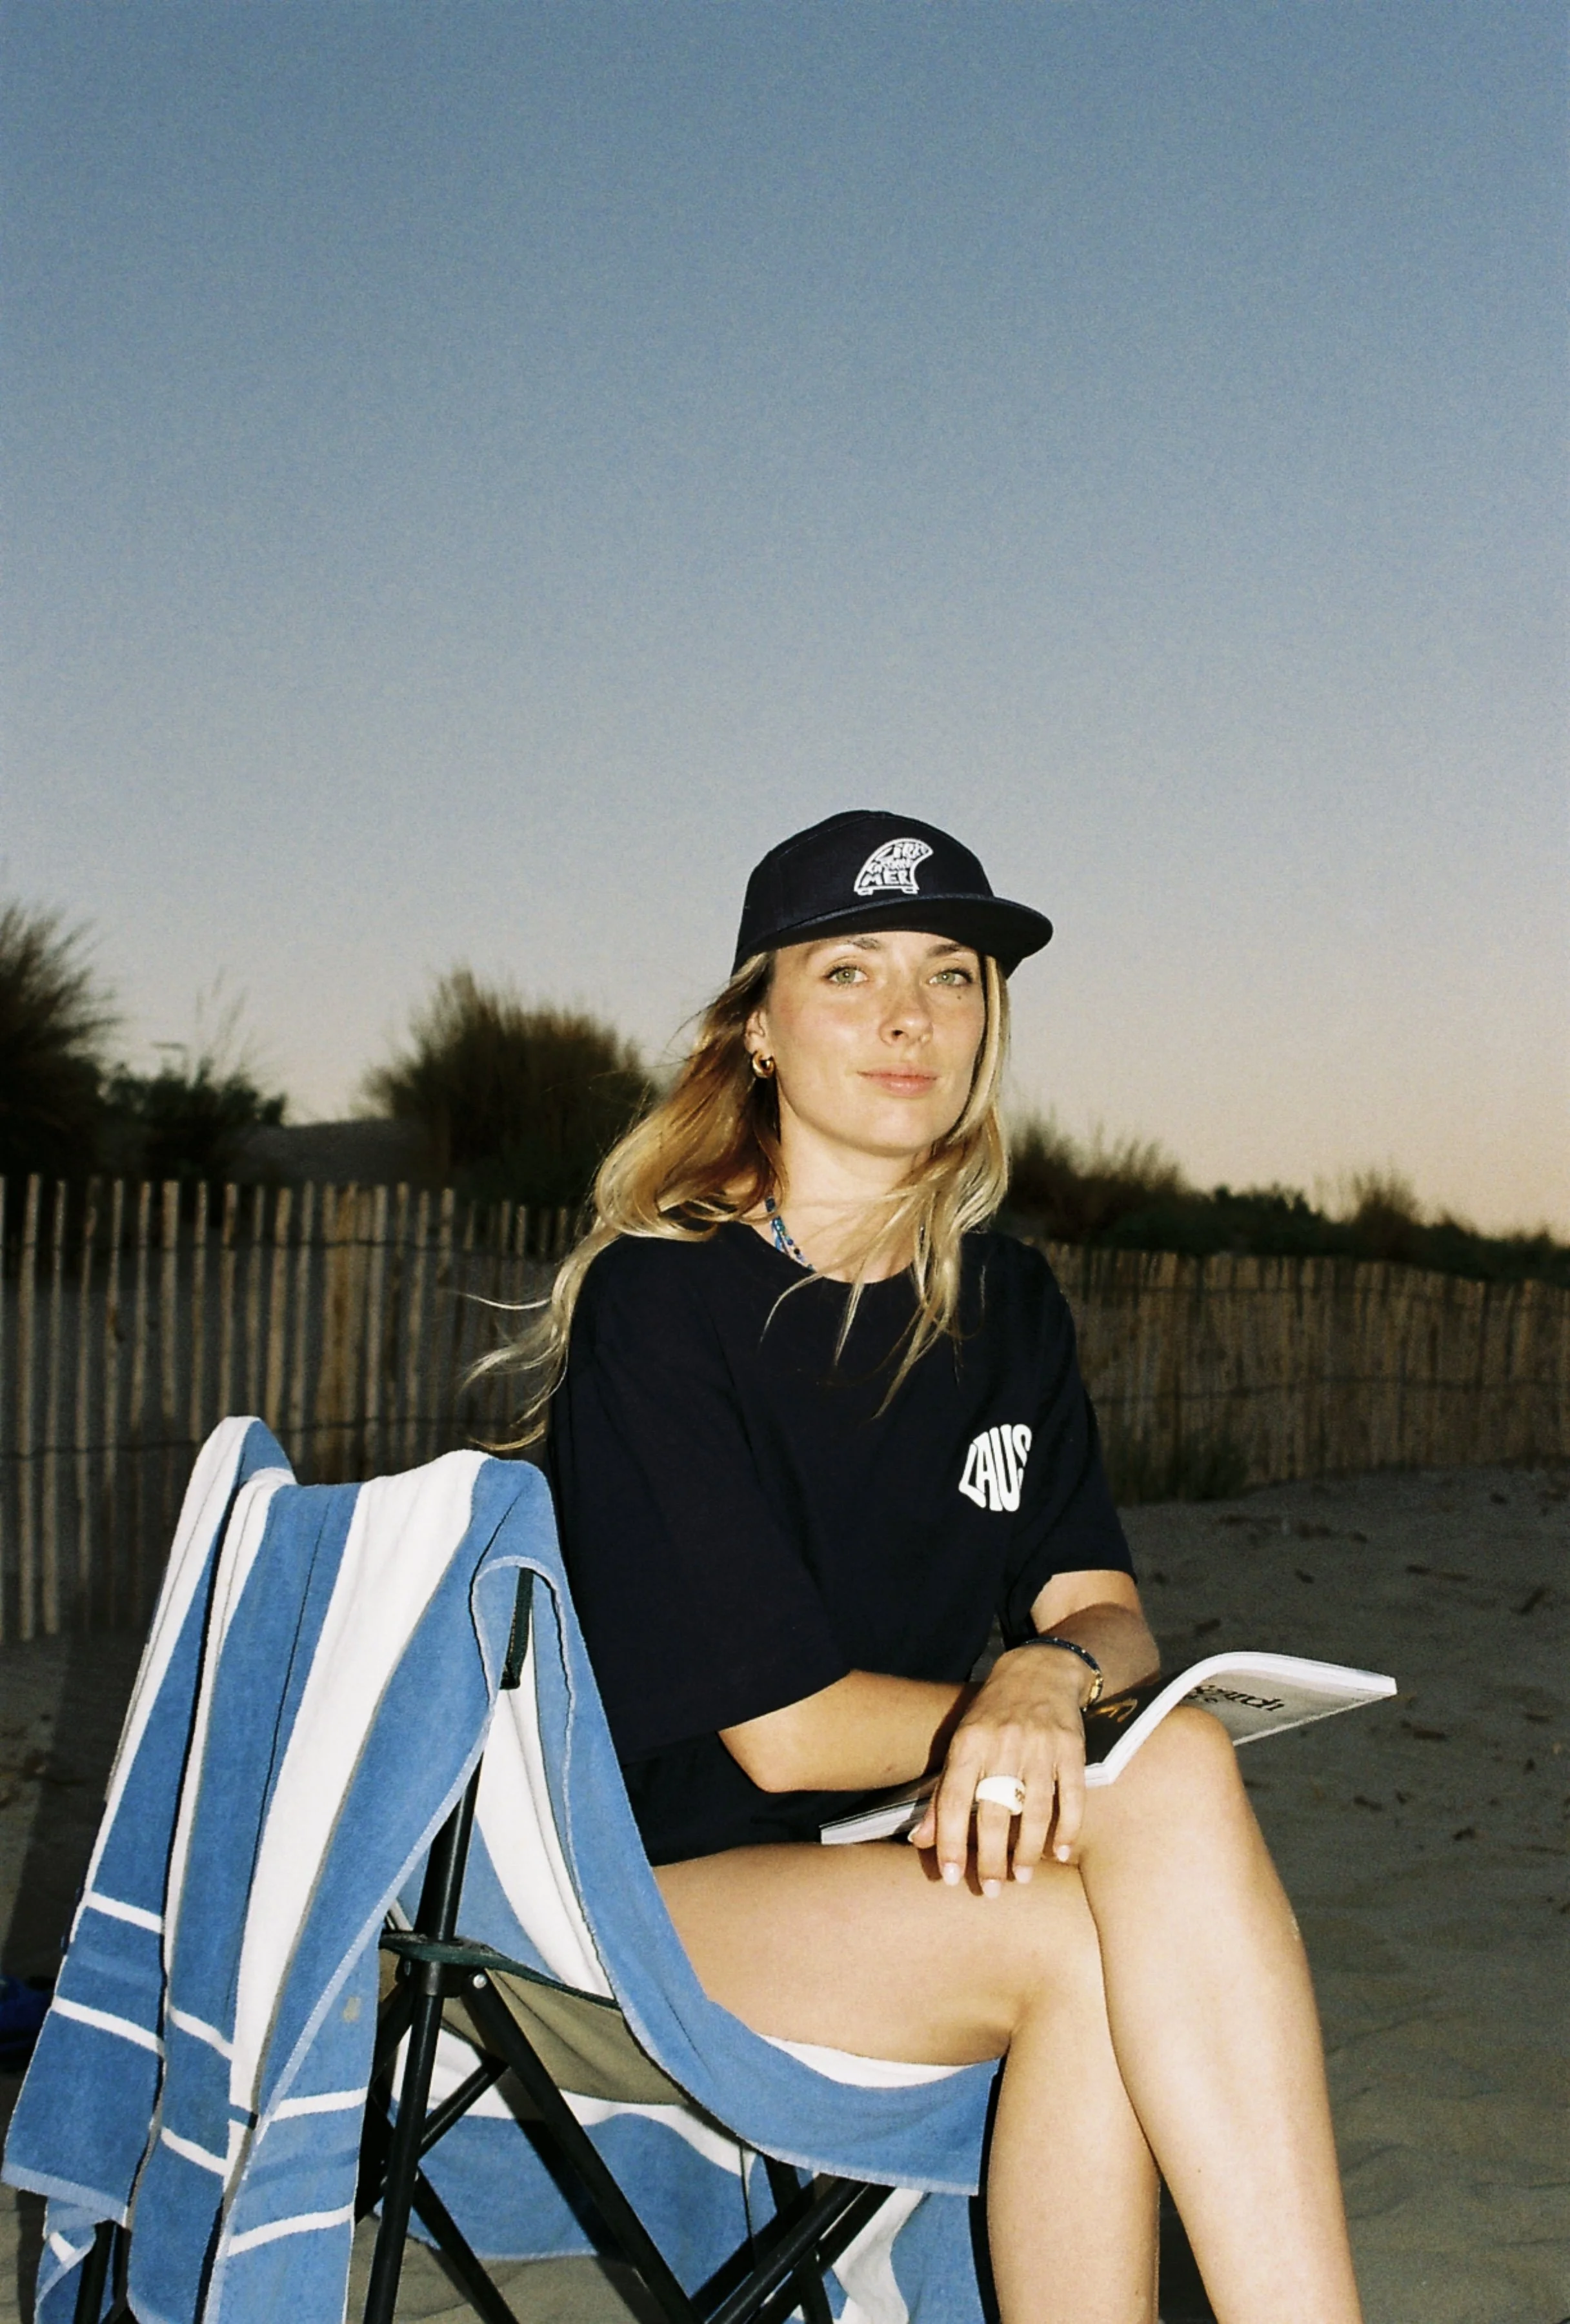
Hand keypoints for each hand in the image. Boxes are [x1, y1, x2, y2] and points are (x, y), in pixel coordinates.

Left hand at [909, 1646, 1089, 1894]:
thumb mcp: (961, 1743)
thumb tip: (920, 1841)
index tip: (950, 1877)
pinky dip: (1067, 1828)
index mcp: (969, 1743)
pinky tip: (1060, 1853)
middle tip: (991, 1890)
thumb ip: (942, 1793)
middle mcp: (1002, 1745)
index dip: (949, 1842)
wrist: (1039, 1670)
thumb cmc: (992, 1714)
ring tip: (1022, 1878)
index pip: (953, 1800)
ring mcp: (1040, 1746)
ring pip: (1034, 1810)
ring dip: (1028, 1851)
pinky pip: (1071, 1796)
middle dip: (991, 1858)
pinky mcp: (1071, 1748)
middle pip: (994, 1812)